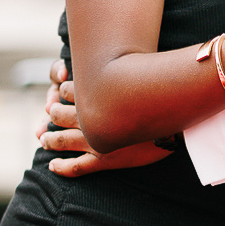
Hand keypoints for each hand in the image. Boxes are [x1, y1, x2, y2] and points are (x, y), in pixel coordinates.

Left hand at [40, 60, 171, 178]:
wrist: (179, 125)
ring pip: (61, 140)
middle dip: (51, 114)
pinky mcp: (104, 160)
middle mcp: (91, 119)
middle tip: (50, 113)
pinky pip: (76, 167)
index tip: (59, 93)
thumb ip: (125, 69)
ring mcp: (96, 141)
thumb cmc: (162, 97)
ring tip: (45, 139)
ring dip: (50, 139)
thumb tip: (115, 58)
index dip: (60, 91)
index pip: (66, 90)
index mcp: (98, 96)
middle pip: (58, 114)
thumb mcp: (142, 74)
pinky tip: (53, 166)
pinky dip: (61, 167)